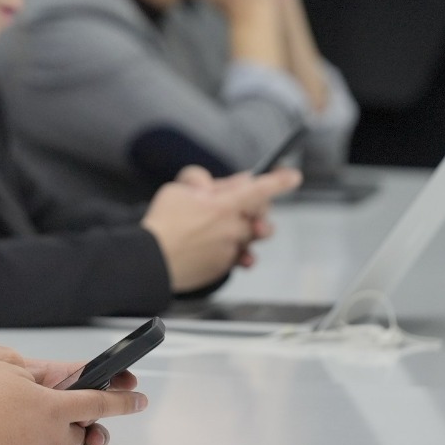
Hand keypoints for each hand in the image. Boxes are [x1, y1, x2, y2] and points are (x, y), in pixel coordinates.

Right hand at [143, 166, 300, 291]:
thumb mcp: (177, 189)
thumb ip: (203, 182)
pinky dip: (232, 249)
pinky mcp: (224, 267)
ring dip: (244, 229)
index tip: (293, 176)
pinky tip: (217, 246)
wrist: (151, 261)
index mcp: (224, 205)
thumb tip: (224, 183)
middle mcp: (234, 228)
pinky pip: (238, 255)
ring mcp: (231, 250)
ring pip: (250, 236)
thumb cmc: (162, 224)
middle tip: (234, 204)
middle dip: (255, 208)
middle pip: (260, 215)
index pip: (261, 189)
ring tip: (228, 228)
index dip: (281, 181)